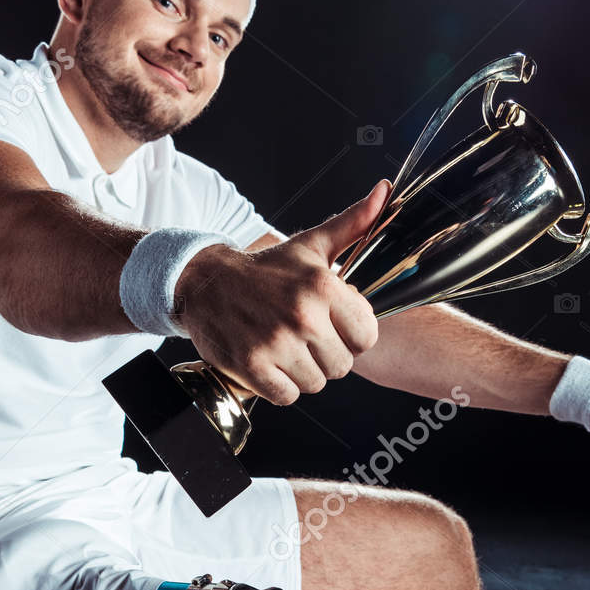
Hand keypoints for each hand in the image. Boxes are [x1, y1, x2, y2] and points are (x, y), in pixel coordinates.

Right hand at [173, 179, 389, 402]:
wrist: (205, 282)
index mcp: (323, 286)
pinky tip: (271, 364)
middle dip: (327, 355)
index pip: (367, 336)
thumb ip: (352, 224)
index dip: (352, 335)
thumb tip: (384, 192)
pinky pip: (287, 396)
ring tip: (287, 349)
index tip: (334, 325)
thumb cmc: (265, 269)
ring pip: (316, 383)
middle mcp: (303, 316)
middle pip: (342, 365)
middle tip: (305, 338)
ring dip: (303, 373)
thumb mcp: (310, 244)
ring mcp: (277, 343)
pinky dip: (280, 387)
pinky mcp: (253, 366)